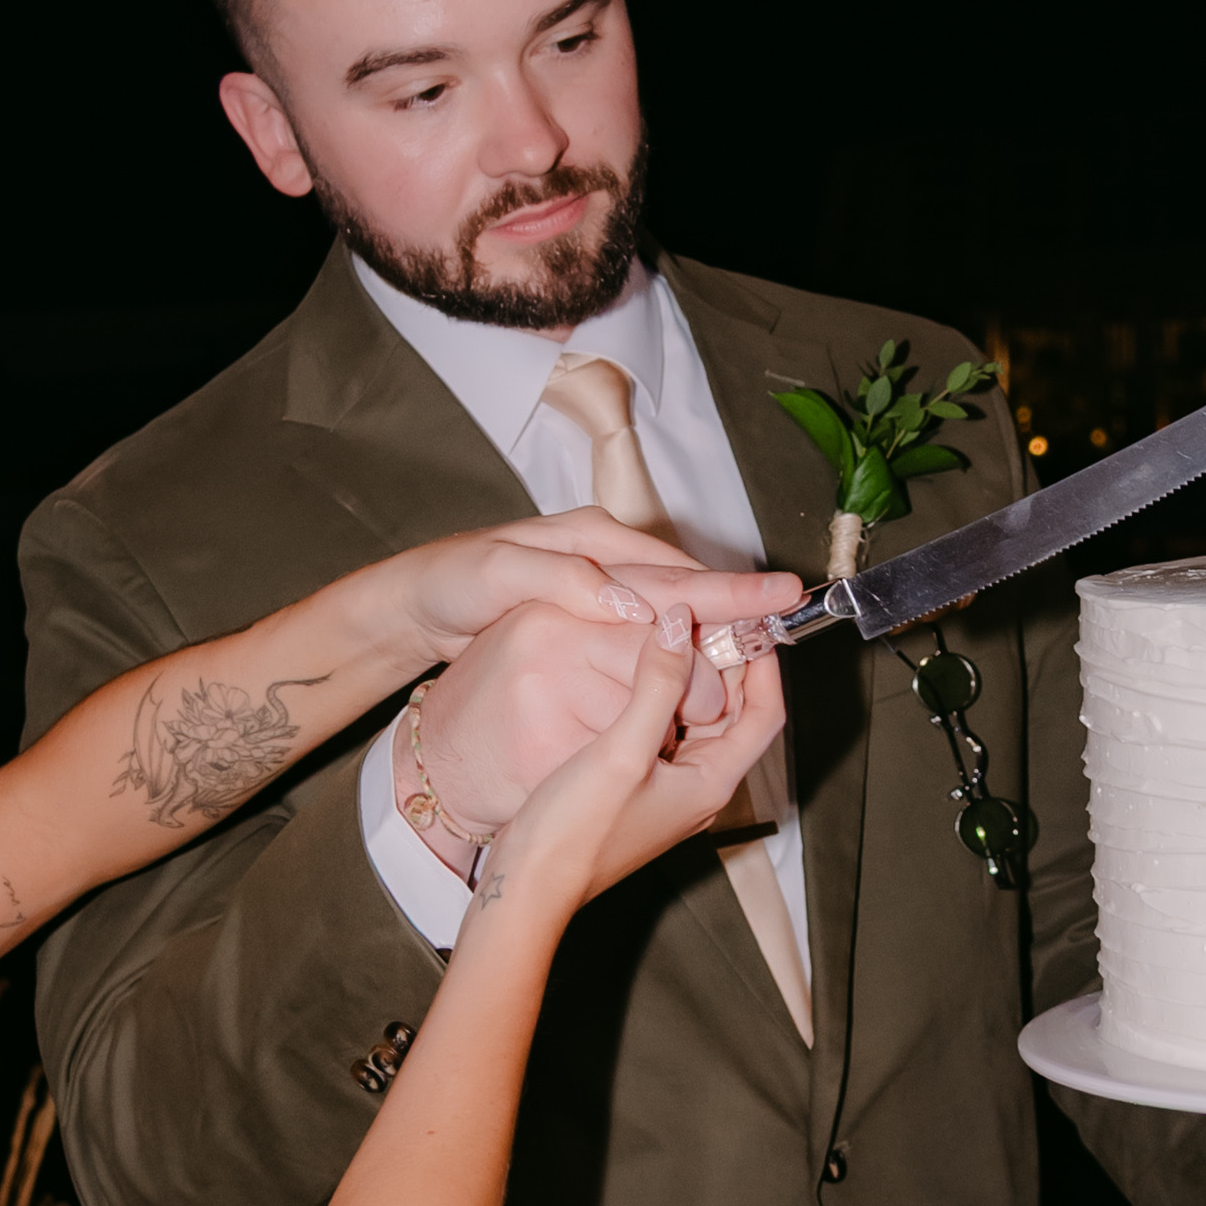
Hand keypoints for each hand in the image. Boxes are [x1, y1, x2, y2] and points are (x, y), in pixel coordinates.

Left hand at [382, 509, 802, 681]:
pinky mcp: (588, 610)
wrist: (415, 602)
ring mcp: (597, 582)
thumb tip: (636, 605)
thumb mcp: (500, 577)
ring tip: (762, 646)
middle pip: (683, 585)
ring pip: (670, 607)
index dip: (727, 591)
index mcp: (592, 541)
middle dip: (737, 604)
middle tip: (790, 617)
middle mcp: (603, 555)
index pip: (672, 573)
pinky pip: (646, 625)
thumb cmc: (451, 583)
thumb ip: (568, 584)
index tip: (778, 596)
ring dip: (712, 627)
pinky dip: (677, 641)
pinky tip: (697, 664)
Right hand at [397, 571, 785, 866]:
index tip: (749, 623)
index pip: (764, 714)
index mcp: (710, 783)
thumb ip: (655, 685)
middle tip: (705, 620)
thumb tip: (678, 628)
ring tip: (671, 635)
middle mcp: (697, 789)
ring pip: (696, 722)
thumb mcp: (620, 751)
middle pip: (732, 715)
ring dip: (690, 680)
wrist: (528, 885)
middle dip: (724, 666)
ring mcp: (669, 791)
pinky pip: (663, 734)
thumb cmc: (574, 835)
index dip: (763, 666)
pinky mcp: (638, 789)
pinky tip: (636, 673)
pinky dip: (660, 699)